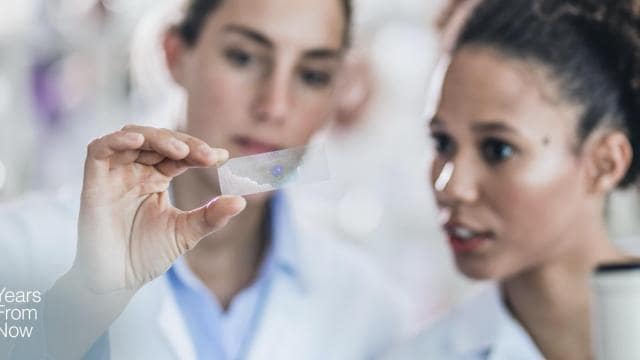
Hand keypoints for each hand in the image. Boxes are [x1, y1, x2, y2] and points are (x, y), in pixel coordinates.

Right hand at [75, 125, 245, 292]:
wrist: (115, 281)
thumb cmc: (146, 256)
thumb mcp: (185, 233)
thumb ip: (211, 216)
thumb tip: (242, 201)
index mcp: (156, 179)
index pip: (179, 154)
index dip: (199, 151)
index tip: (223, 157)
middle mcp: (135, 171)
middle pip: (158, 139)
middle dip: (184, 143)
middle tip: (207, 156)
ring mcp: (113, 174)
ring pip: (132, 136)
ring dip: (157, 137)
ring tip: (181, 150)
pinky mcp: (93, 180)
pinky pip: (99, 149)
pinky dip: (117, 140)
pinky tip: (138, 140)